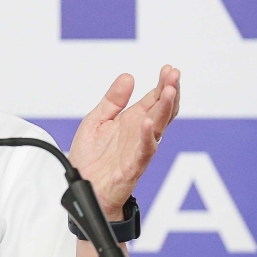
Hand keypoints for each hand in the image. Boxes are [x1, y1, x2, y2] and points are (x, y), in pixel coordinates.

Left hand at [68, 65, 180, 218]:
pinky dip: (148, 137)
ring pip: (158, 128)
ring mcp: (138, 150)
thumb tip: (129, 76)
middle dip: (169, 92)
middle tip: (175, 75)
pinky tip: (148, 123)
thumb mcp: (97, 120)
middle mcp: (139, 134)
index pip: (154, 99)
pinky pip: (144, 151)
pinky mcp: (132, 167)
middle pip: (162, 110)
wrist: (81, 187)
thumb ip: (113, 100)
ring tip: (170, 91)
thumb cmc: (91, 158)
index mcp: (132, 122)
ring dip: (165, 110)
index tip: (168, 69)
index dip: (162, 84)